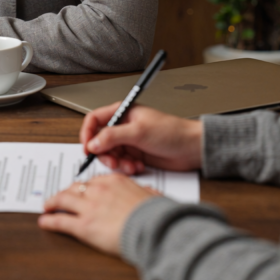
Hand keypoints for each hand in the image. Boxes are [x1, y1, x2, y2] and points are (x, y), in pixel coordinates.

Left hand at [38, 174, 156, 254]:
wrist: (152, 228)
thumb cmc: (155, 215)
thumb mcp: (153, 197)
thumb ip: (147, 194)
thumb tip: (151, 194)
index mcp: (115, 181)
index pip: (94, 181)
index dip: (85, 187)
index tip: (82, 190)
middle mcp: (99, 190)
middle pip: (76, 187)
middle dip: (66, 191)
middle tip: (61, 196)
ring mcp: (89, 207)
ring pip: (63, 199)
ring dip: (53, 202)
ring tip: (47, 205)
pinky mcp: (83, 225)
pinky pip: (61, 221)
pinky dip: (50, 221)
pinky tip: (45, 222)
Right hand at [79, 104, 202, 174]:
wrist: (192, 149)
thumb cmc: (172, 132)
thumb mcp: (139, 132)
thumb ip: (113, 136)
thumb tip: (92, 143)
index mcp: (122, 112)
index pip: (94, 120)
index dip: (87, 134)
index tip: (87, 148)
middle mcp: (124, 126)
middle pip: (100, 140)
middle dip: (104, 153)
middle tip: (113, 162)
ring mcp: (130, 141)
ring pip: (111, 154)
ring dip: (118, 163)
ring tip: (130, 165)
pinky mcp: (136, 155)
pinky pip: (122, 163)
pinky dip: (127, 168)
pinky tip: (138, 167)